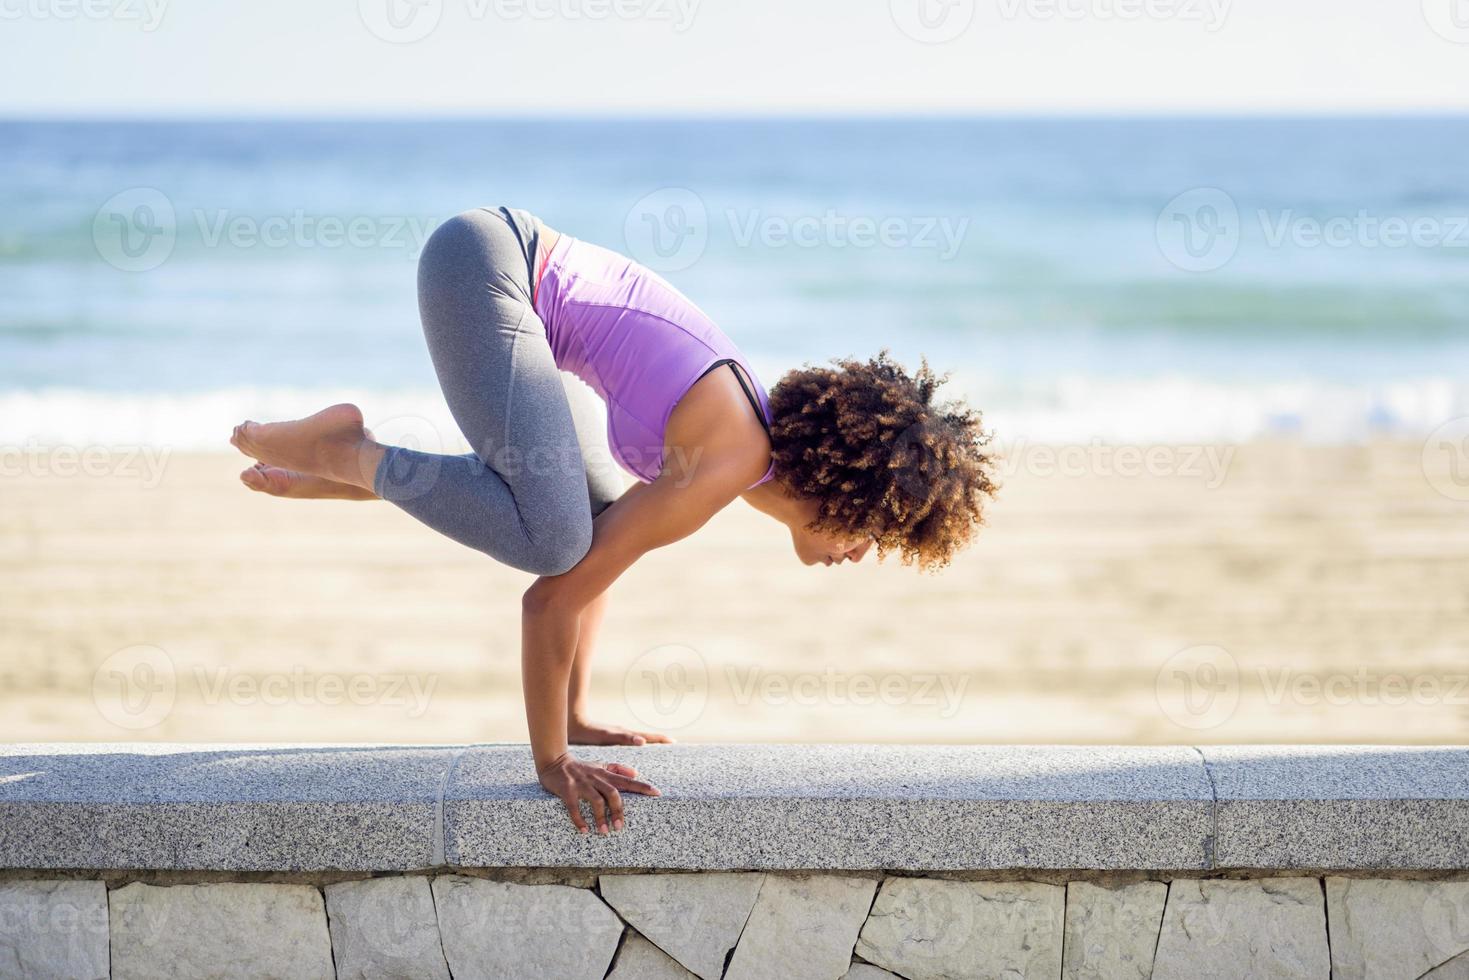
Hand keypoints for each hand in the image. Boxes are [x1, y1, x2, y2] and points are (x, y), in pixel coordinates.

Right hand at [537, 754, 659, 834]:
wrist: (554, 761)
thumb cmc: (579, 767)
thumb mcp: (599, 764)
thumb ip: (617, 768)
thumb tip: (635, 772)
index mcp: (605, 773)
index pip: (627, 780)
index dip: (642, 786)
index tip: (657, 793)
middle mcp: (595, 778)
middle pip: (613, 793)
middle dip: (619, 810)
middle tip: (620, 827)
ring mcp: (581, 783)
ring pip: (596, 800)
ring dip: (601, 817)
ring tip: (604, 832)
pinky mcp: (567, 790)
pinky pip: (574, 806)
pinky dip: (579, 819)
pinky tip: (584, 831)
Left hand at [567, 717, 674, 746]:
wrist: (573, 725)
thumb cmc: (589, 732)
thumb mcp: (607, 736)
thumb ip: (624, 738)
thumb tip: (643, 741)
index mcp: (625, 734)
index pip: (648, 736)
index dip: (660, 739)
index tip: (673, 741)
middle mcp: (624, 733)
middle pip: (646, 736)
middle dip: (658, 740)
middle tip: (672, 744)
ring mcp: (618, 735)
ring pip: (638, 738)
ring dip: (649, 742)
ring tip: (659, 748)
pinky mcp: (611, 738)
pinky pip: (629, 742)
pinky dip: (637, 745)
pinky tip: (635, 750)